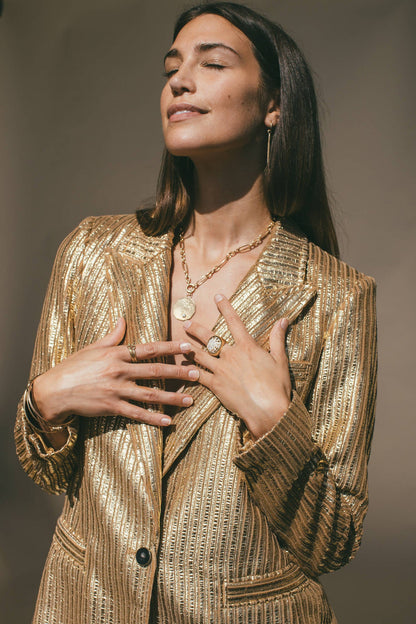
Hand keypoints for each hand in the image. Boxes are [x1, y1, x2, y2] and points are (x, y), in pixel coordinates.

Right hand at [32, 318, 199, 427]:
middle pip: (155, 370)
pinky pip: (136, 413)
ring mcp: (116, 390)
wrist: (54, 390)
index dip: (170, 347)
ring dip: (172, 397)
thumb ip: (112, 335)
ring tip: (190, 400)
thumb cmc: (73, 367)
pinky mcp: (111, 407)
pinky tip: (167, 421)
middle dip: (178, 372)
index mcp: (117, 354)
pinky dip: (153, 418)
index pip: (149, 348)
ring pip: (150, 394)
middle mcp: (119, 370)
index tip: (188, 346)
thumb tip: (123, 319)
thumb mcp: (92, 347)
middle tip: (197, 373)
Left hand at [183, 294, 291, 440]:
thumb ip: (278, 339)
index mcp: (247, 347)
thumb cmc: (277, 386)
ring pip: (200, 355)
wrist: (268, 410)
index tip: (218, 296)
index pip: (234, 321)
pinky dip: (191, 372)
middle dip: (196, 329)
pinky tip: (183, 368)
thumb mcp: (280, 360)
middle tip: (186, 323)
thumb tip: (283, 320)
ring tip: (179, 344)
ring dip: (189, 348)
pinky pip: (199, 376)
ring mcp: (221, 370)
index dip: (225, 307)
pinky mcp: (216, 386)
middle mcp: (231, 355)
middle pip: (210, 337)